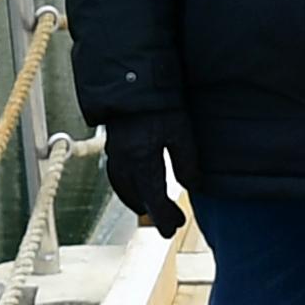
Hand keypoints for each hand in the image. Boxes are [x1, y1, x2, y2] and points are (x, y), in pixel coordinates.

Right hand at [103, 112, 190, 236]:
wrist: (131, 76)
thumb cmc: (159, 101)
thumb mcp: (180, 130)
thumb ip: (186, 160)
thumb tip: (191, 186)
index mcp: (141, 159)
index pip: (152, 197)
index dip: (163, 216)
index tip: (172, 229)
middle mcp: (124, 159)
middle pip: (136, 195)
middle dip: (151, 211)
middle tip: (167, 224)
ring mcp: (115, 151)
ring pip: (123, 186)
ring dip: (136, 200)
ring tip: (149, 207)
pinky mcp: (113, 141)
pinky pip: (117, 173)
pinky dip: (127, 185)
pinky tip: (135, 182)